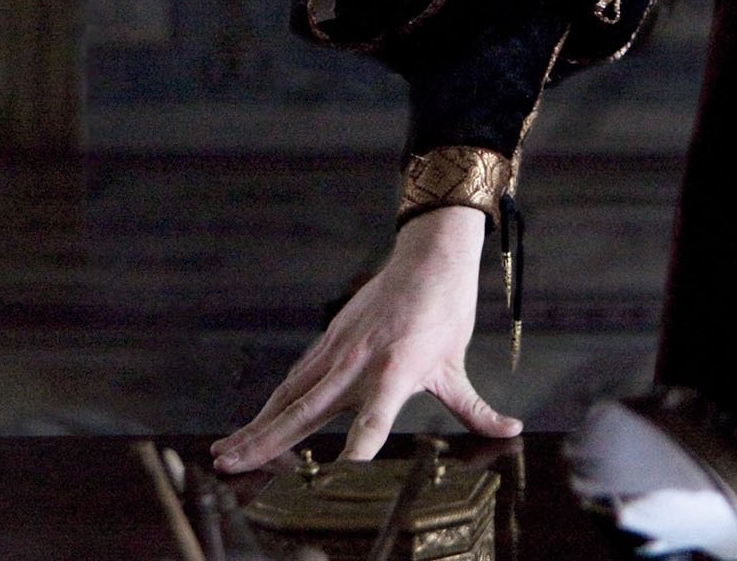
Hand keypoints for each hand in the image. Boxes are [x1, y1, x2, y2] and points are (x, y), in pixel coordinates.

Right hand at [209, 206, 519, 472]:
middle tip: (233, 465)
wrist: (427, 258)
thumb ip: (476, 408)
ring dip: (257, 424)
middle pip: (305, 411)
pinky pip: (295, 379)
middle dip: (266, 442)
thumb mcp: (457, 365)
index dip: (356, 450)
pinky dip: (272, 403)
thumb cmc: (444, 312)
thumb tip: (510, 431)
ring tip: (226, 451)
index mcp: (395, 372)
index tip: (337, 478)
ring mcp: (337, 351)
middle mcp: (358, 363)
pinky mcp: (328, 341)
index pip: (372, 422)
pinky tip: (254, 422)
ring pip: (289, 395)